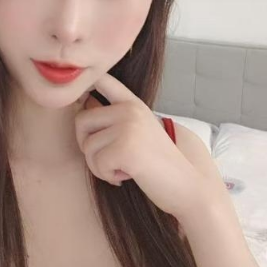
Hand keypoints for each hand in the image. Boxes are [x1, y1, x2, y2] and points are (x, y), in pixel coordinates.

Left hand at [74, 72, 209, 218]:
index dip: (83, 85)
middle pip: (81, 121)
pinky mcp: (125, 148)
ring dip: (99, 166)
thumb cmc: (157, 164)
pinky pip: (97, 163)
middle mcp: (130, 109)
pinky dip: (106, 176)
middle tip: (108, 159)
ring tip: (121, 169)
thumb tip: (83, 103)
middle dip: (87, 145)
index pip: (102, 80)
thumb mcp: (137, 131)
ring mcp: (128, 126)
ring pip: (87, 146)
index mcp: (132, 103)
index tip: (80, 98)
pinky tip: (125, 176)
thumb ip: (115, 117)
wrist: (186, 186)